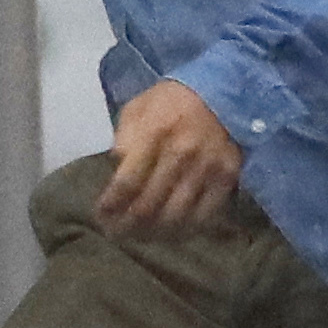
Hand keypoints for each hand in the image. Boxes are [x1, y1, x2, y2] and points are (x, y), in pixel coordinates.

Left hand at [95, 79, 243, 237]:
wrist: (223, 91)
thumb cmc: (172, 100)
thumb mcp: (138, 107)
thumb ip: (124, 137)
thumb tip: (116, 168)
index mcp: (154, 133)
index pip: (127, 182)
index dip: (111, 205)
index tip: (100, 215)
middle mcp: (180, 154)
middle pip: (148, 205)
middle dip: (127, 225)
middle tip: (116, 233)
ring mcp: (206, 169)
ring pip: (175, 216)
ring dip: (153, 233)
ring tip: (140, 236)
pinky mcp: (226, 178)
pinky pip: (204, 215)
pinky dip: (185, 230)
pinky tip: (171, 232)